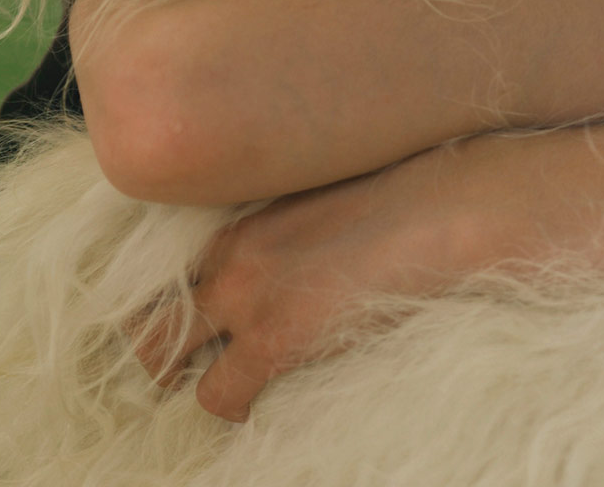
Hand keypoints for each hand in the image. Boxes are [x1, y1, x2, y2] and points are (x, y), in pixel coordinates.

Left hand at [131, 142, 494, 422]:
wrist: (455, 210)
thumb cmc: (421, 199)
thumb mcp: (340, 195)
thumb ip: (301, 226)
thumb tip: (307, 254)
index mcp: (249, 216)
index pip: (175, 269)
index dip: (177, 304)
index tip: (193, 325)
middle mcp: (232, 255)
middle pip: (148, 315)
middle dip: (159, 348)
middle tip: (184, 368)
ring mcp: (248, 298)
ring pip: (161, 360)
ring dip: (189, 378)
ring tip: (222, 388)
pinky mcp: (274, 341)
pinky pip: (217, 396)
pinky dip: (232, 407)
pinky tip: (260, 404)